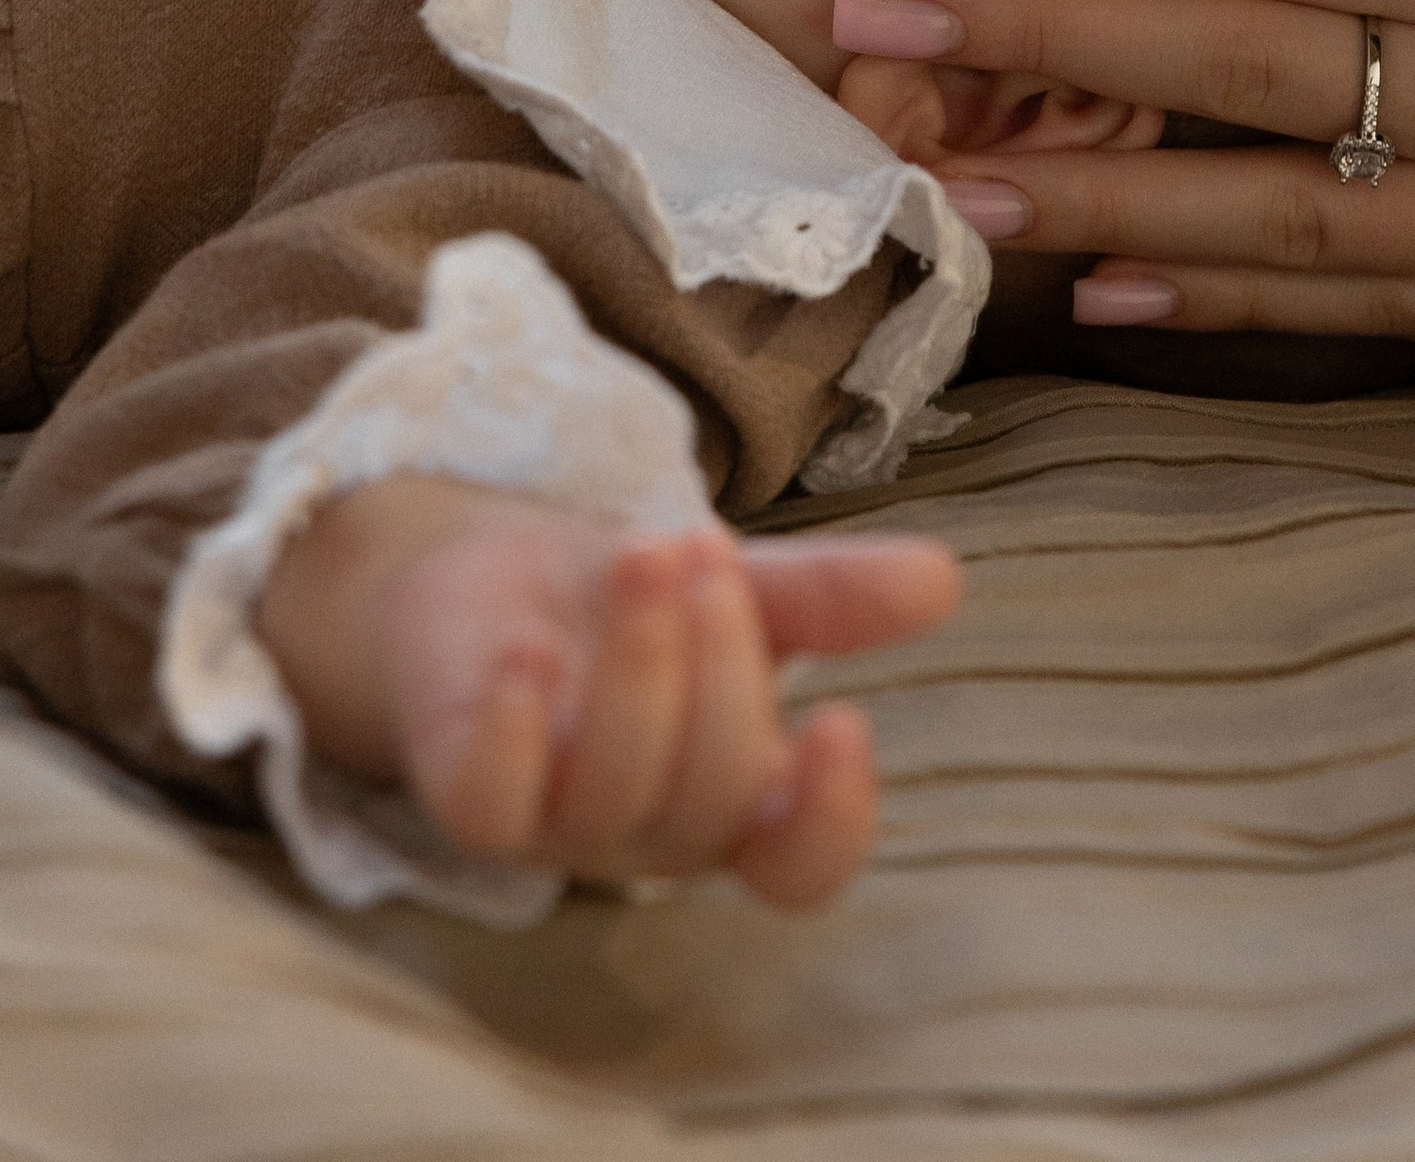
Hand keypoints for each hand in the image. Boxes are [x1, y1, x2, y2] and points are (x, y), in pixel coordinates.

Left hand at [258, 473, 958, 900]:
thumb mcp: (741, 587)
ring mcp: (557, 824)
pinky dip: (514, 731)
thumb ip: (833, 597)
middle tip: (704, 549)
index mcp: (737, 798)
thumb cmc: (623, 604)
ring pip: (614, 788)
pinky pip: (491, 805)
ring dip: (641, 660)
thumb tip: (944, 578)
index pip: (800, 865)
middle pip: (713, 796)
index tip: (844, 721)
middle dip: (722, 661)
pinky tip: (527, 657)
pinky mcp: (470, 797)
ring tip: (646, 552)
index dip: (830, 819)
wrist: (477, 578)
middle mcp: (652, 829)